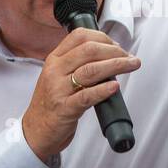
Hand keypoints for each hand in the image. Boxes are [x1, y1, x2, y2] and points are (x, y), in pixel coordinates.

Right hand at [21, 28, 140, 161]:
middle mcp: (55, 71)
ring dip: (116, 65)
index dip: (103, 37)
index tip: (117, 45)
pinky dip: (103, 90)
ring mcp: (59, 89)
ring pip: (91, 70)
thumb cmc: (51, 104)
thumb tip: (109, 56)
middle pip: (89, 50)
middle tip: (129, 57)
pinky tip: (115, 87)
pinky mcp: (65, 109)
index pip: (79, 36)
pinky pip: (87, 96)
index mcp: (54, 60)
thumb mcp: (58, 77)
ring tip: (131, 65)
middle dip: (114, 51)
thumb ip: (77, 64)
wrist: (36, 131)